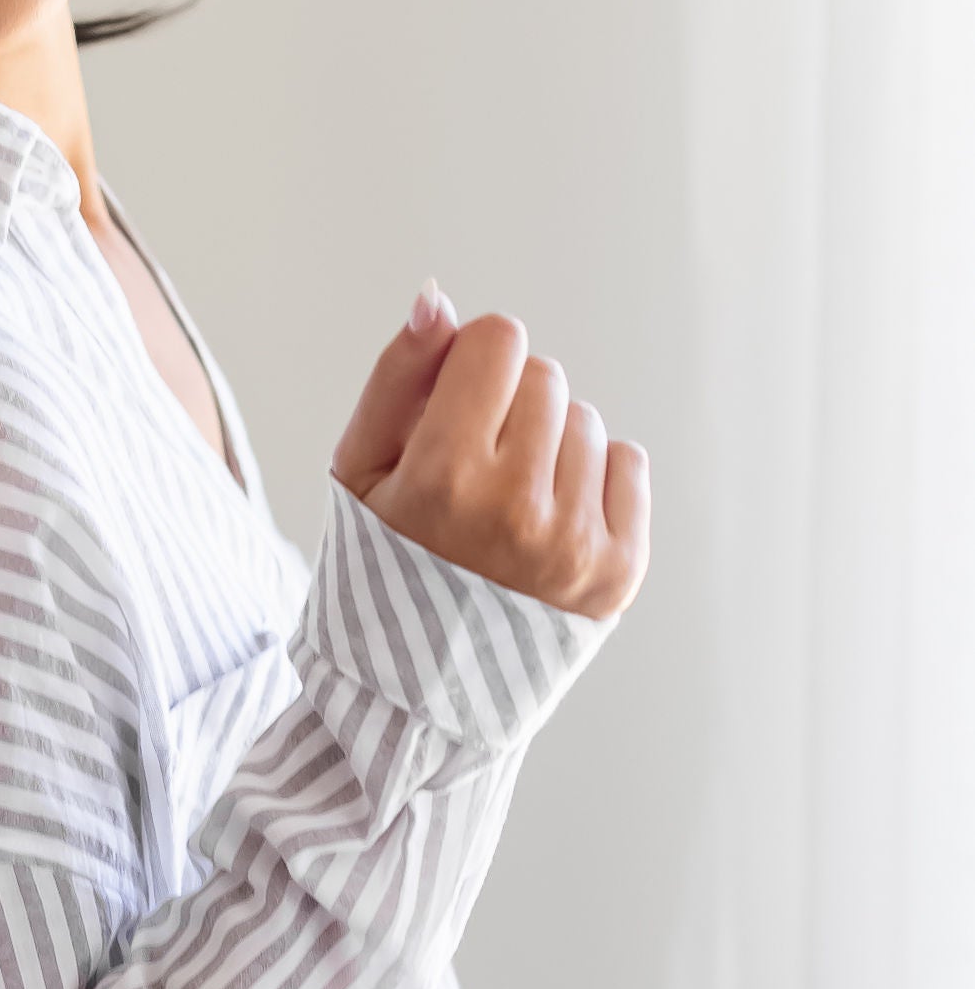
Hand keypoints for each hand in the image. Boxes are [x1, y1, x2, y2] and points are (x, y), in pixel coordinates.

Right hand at [332, 284, 650, 618]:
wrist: (415, 689)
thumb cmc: (382, 567)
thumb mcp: (360, 472)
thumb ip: (396, 377)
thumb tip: (438, 300)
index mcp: (443, 476)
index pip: (500, 341)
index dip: (473, 366)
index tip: (453, 411)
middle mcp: (515, 509)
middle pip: (546, 378)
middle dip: (510, 409)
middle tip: (475, 474)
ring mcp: (575, 544)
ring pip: (587, 423)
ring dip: (551, 448)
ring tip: (509, 508)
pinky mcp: (618, 571)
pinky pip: (629, 465)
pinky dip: (594, 483)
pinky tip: (550, 525)